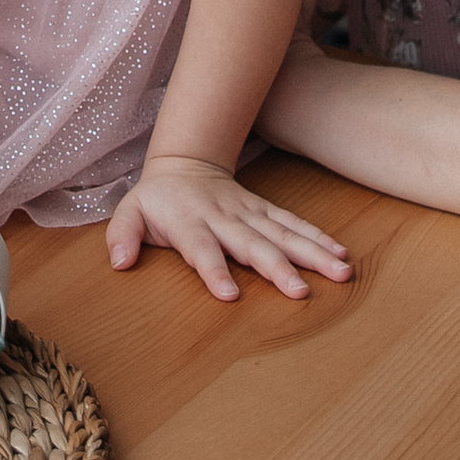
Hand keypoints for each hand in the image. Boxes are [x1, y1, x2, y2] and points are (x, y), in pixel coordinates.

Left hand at [105, 153, 352, 302]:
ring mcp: (248, 213)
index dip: (213, 270)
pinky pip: (293, 223)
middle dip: (277, 268)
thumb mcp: (129, 211)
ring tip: (340, 272)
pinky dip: (317, 237)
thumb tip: (119, 263)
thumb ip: (122, 235)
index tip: (229, 295)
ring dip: (312, 253)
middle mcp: (223, 218)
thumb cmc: (156, 200)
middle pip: (252, 244)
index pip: (201, 249)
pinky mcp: (264, 211)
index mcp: (189, 222)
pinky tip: (341, 253)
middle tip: (301, 293)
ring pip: (282, 233)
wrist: (185, 163)